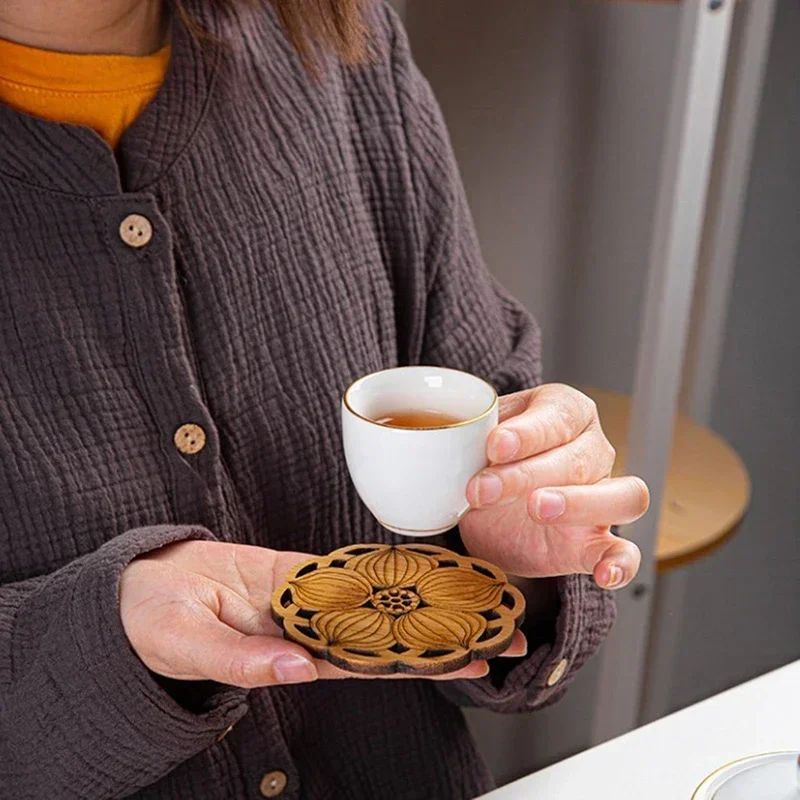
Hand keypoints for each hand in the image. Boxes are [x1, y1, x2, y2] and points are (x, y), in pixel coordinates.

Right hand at [120, 540, 524, 686]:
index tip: (473, 659)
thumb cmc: (160, 627)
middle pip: (388, 633)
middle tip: (505, 631)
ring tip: (477, 595)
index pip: (372, 662)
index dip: (423, 661)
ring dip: (424, 597)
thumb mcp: (192, 647)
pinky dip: (382, 567)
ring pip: (375, 599)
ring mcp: (308, 599)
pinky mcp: (296, 572)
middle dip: (446, 633)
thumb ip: (242, 661)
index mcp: (293, 655)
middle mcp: (312, 630)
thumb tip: (296, 668)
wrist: (144, 592)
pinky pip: (346, 569)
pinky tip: (417, 565)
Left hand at [461, 384, 648, 588]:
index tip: (495, 446)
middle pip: (580, 458)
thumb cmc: (487, 459)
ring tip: (537, 509)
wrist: (486, 508)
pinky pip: (626, 553)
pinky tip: (604, 573)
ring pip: (622, 496)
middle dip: (527, 474)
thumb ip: (472, 434)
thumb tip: (453, 435)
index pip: (558, 416)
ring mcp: (603, 495)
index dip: (528, 432)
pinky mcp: (597, 542)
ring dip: (580, 503)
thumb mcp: (475, 437)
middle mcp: (592, 449)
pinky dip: (620, 564)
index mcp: (564, 411)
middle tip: (484, 489)